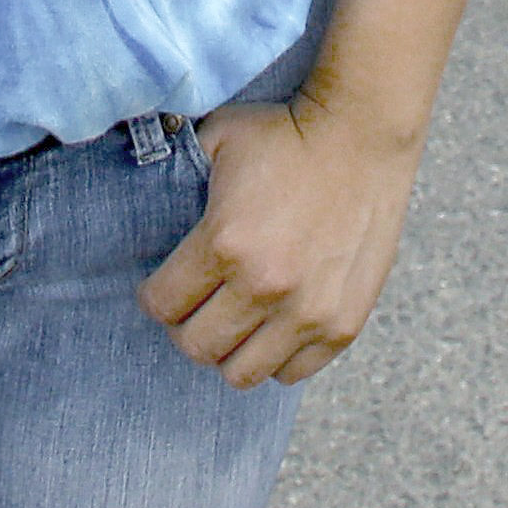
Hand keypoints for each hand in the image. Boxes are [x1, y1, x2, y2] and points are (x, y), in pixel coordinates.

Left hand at [136, 94, 420, 388]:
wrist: (360, 134)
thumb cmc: (284, 134)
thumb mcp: (216, 140)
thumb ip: (177, 174)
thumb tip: (146, 196)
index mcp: (224, 243)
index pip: (163, 304)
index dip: (153, 296)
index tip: (159, 288)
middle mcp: (264, 286)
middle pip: (197, 346)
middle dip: (184, 327)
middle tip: (193, 306)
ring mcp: (307, 312)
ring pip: (241, 373)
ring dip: (228, 349)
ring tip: (232, 320)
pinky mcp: (342, 325)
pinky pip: (291, 373)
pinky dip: (274, 357)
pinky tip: (271, 325)